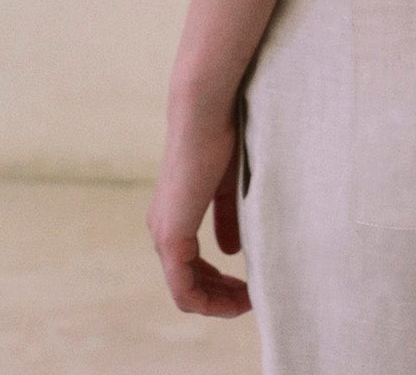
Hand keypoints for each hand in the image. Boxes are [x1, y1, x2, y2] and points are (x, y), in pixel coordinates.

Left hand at [147, 100, 251, 317]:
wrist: (204, 112)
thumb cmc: (220, 137)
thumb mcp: (227, 186)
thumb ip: (226, 218)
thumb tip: (229, 251)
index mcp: (174, 216)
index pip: (191, 268)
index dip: (220, 283)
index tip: (250, 286)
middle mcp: (162, 230)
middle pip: (188, 285)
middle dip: (221, 297)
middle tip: (252, 298)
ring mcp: (164, 235)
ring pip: (186, 291)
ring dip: (218, 302)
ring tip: (249, 300)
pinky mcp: (171, 237)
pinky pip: (184, 289)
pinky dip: (210, 301)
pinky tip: (238, 298)